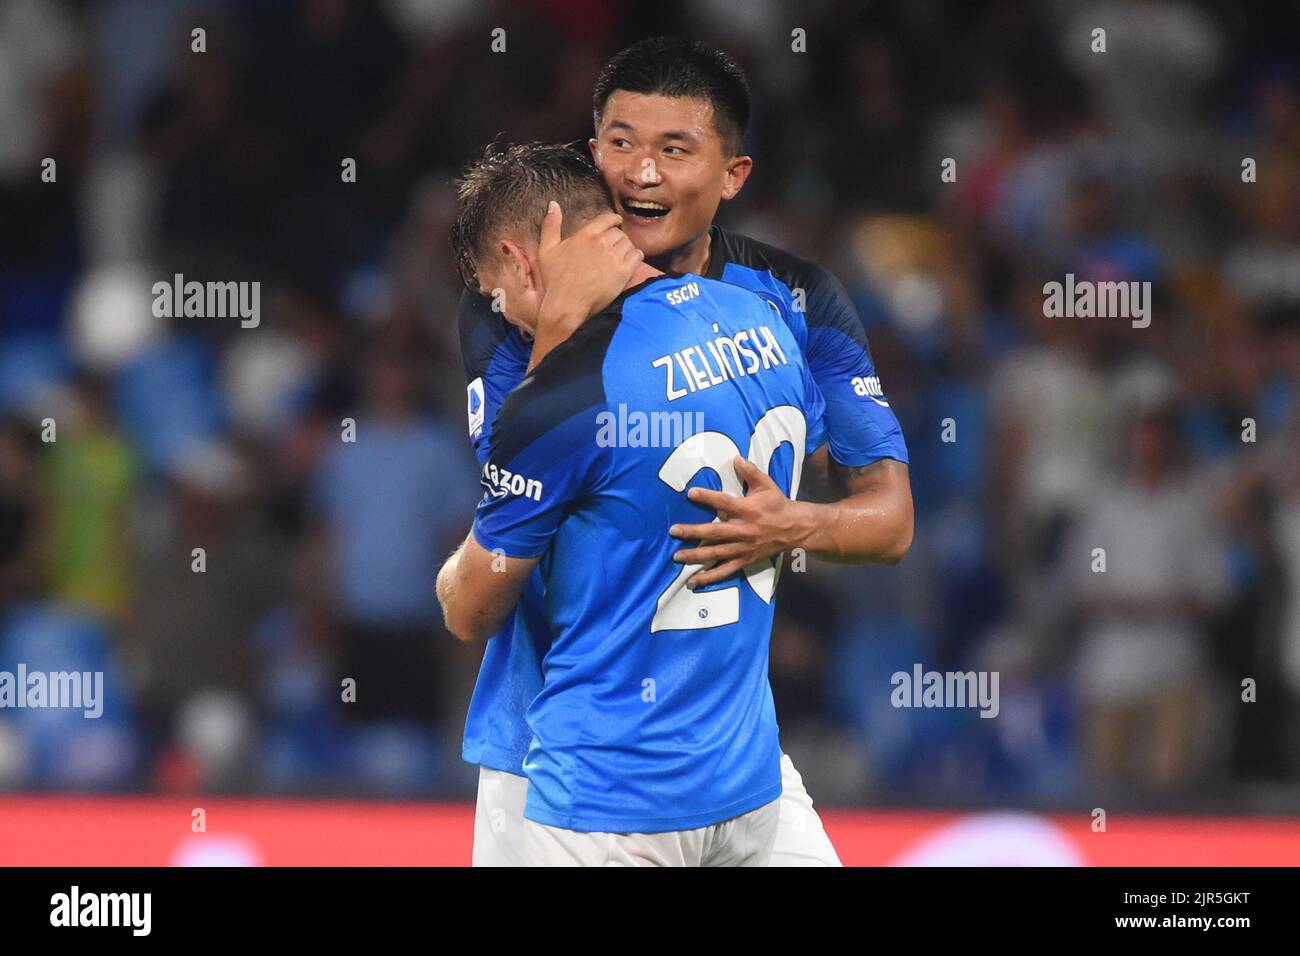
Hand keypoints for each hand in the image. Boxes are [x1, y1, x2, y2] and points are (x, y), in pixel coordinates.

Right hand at [533, 202, 641, 350]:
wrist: (567, 304)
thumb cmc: (555, 280)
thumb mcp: (546, 250)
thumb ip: (550, 225)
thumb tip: (553, 204)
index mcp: (585, 234)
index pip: (607, 219)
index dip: (613, 220)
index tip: (616, 223)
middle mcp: (601, 242)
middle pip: (619, 232)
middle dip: (618, 238)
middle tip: (616, 246)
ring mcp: (613, 256)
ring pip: (628, 243)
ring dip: (627, 247)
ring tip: (622, 255)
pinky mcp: (623, 271)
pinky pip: (637, 256)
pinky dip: (636, 257)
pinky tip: (631, 262)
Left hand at [668, 456, 812, 587]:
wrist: (795, 528)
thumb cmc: (777, 504)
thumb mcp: (766, 484)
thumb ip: (750, 471)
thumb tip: (735, 457)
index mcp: (747, 510)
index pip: (724, 502)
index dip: (707, 498)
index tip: (691, 493)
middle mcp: (743, 530)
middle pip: (714, 532)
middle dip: (692, 532)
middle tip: (673, 531)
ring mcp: (743, 547)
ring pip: (716, 553)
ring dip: (695, 555)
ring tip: (677, 556)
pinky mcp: (744, 560)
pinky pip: (725, 570)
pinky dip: (709, 577)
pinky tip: (694, 581)